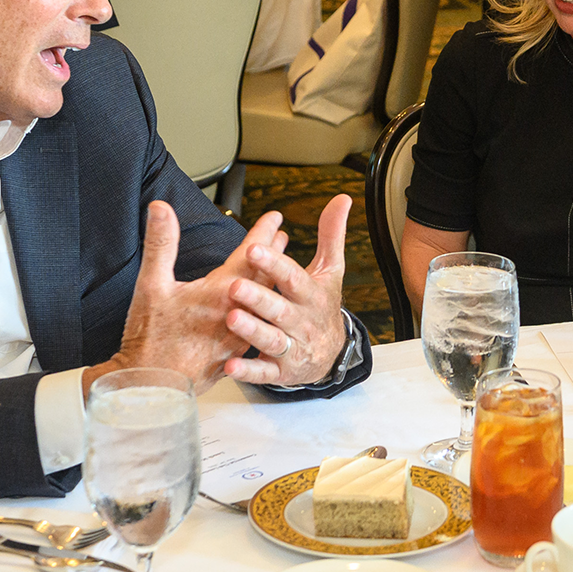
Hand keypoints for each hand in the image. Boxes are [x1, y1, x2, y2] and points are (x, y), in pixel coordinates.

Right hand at [85, 201, 272, 394]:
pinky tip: (260, 313)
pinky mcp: (233, 355)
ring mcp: (237, 336)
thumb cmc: (151, 339)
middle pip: (262, 277)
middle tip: (284, 237)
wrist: (152, 386)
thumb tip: (161, 209)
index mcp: (220, 293)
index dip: (262, 234)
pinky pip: (255, 327)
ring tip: (277, 269)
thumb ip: (161, 244)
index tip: (276, 218)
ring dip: (270, 282)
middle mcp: (236, 314)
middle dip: (273, 254)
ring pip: (262, 304)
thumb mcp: (151, 285)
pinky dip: (261, 312)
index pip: (249, 255)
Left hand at [222, 195, 351, 386]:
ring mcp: (293, 347)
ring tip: (231, 319)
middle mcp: (302, 321)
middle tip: (234, 286)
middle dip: (259, 298)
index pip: (293, 277)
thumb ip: (330, 235)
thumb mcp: (330, 271)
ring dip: (252, 330)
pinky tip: (230, 366)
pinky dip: (249, 371)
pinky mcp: (281, 372)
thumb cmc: (322, 305)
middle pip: (280, 309)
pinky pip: (265, 373)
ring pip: (272, 339)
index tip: (254, 248)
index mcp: (310, 294)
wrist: (333, 354)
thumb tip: (341, 198)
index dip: (274, 264)